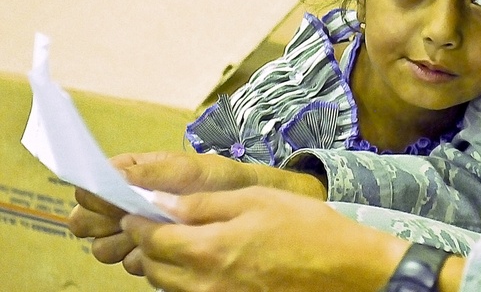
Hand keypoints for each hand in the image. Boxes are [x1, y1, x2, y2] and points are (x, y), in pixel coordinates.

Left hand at [68, 151, 326, 273]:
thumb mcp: (256, 200)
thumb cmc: (306, 227)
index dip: (137, 223)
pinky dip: (184, 280)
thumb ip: (204, 203)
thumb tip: (158, 201)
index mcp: (209, 249)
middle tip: (147, 224)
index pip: (152, 239)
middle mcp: (205, 283)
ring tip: (173, 241)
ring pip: (169, 286)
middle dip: (145, 244)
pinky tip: (201, 262)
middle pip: (153, 267)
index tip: (131, 211)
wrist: (346, 270)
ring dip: (162, 264)